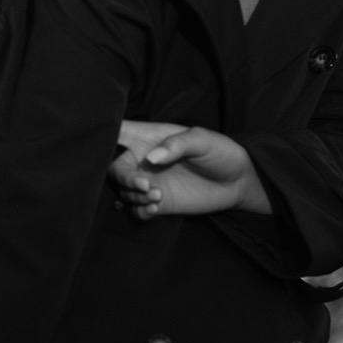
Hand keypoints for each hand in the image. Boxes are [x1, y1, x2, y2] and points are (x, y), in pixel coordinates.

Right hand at [111, 120, 267, 219]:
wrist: (237, 180)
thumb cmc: (219, 151)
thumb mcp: (202, 140)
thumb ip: (176, 145)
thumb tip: (151, 158)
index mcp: (149, 137)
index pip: (118, 130)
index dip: (104, 132)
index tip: (106, 142)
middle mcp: (144, 159)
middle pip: (114, 167)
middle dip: (125, 178)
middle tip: (146, 184)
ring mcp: (150, 182)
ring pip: (124, 191)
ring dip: (135, 196)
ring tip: (158, 197)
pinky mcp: (158, 202)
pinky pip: (136, 210)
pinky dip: (140, 211)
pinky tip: (155, 208)